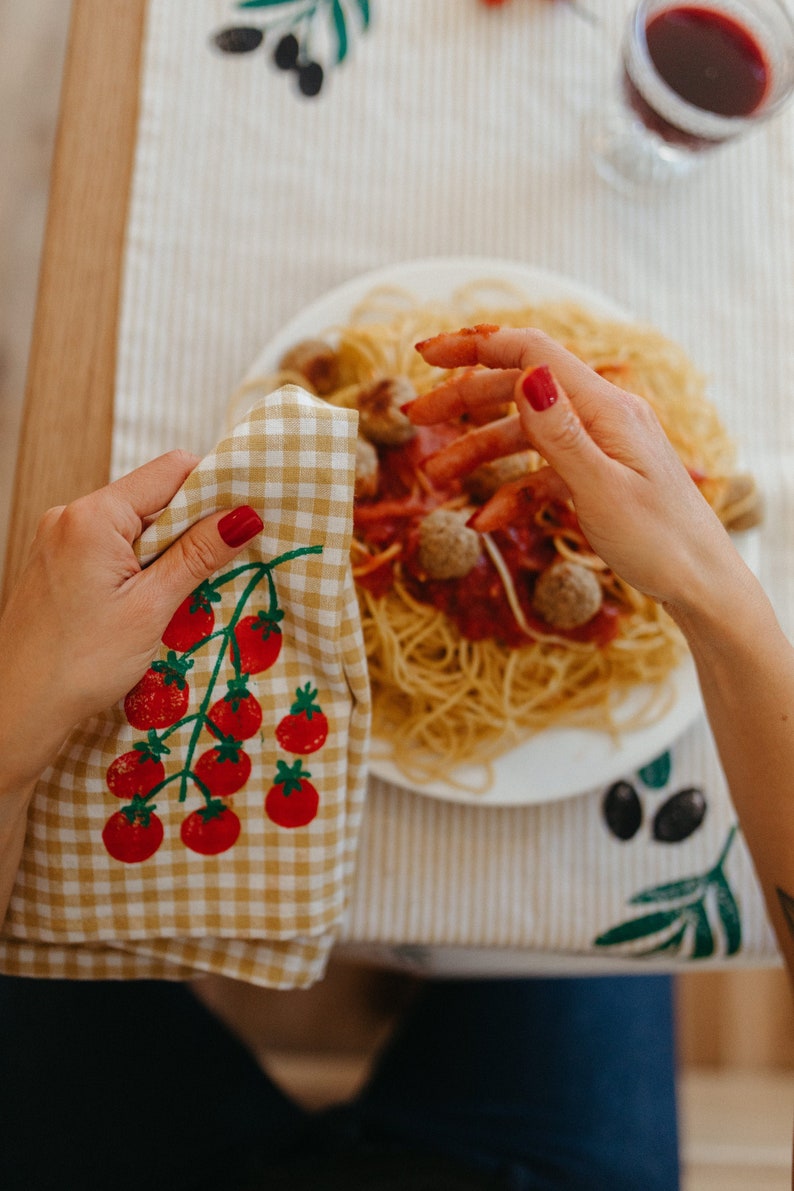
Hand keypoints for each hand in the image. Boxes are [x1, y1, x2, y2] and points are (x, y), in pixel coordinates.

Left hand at [0, 451, 263, 795]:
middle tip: (221, 568)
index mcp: (93, 516)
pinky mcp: (58, 563)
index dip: (215, 489)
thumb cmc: (79, 665)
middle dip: (192, 527)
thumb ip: (198, 555)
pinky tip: (151, 604)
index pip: (172, 470)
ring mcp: (60, 538)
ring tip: (182, 596)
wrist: (17, 710)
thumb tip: (246, 515)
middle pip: (153, 496)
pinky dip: (140, 567)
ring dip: (168, 552)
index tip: (245, 522)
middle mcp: (70, 515)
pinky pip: (113, 547)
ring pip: (135, 525)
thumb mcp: (151, 608)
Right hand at [411, 326, 746, 611]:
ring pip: (523, 434)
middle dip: (463, 400)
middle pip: (519, 389)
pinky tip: (485, 521)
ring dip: (476, 452)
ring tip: (434, 479)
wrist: (702, 585)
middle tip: (414, 417)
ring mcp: (598, 446)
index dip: (475, 346)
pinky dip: (509, 493)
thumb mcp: (602, 489)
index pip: (531, 352)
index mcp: (605, 407)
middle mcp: (601, 417)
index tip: (424, 355)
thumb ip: (560, 434)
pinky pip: (541, 474)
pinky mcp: (595, 477)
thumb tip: (528, 375)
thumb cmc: (660, 541)